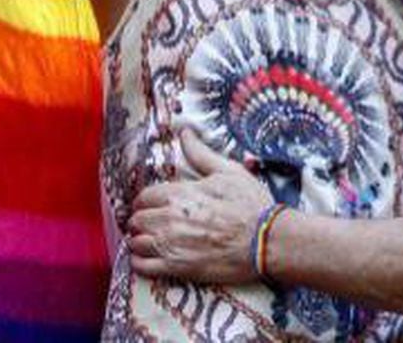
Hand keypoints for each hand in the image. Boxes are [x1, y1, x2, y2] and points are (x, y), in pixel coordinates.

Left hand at [126, 128, 274, 284]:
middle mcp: (170, 219)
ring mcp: (171, 245)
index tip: (152, 205)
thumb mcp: (229, 172)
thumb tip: (185, 133)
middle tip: (150, 222)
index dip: (146, 200)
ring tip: (149, 239)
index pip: (144, 196)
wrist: (266, 241)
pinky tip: (146, 258)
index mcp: (180, 194)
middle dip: (141, 220)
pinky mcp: (177, 268)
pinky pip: (142, 267)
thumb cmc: (250, 206)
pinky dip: (139, 262)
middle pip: (137, 220)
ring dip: (139, 240)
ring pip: (136, 242)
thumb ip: (200, 153)